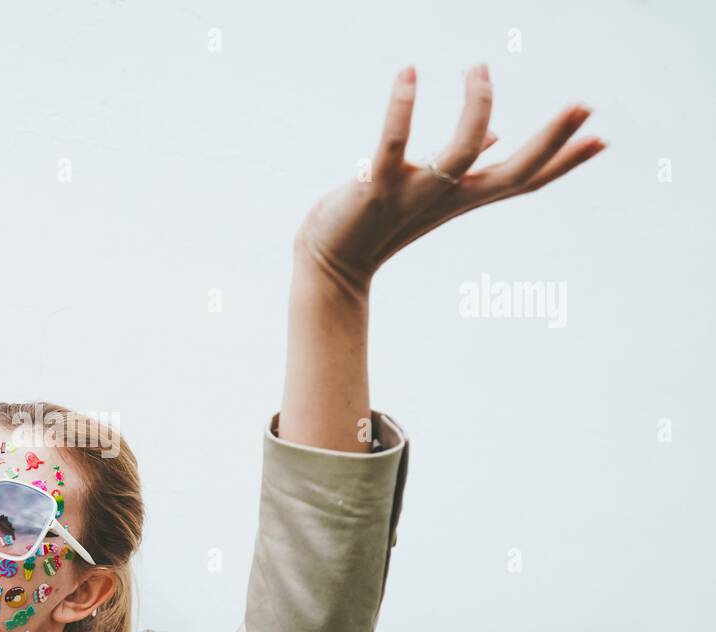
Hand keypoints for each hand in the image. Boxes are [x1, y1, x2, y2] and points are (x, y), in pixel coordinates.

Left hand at [294, 64, 605, 297]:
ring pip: (461, 154)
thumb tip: (499, 138)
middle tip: (585, 105)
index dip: (563, 162)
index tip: (602, 139)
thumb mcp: (431, 192)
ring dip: (477, 108)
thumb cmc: (380, 220)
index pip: (525, 180)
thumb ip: (466, 165)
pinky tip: (408, 72)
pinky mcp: (375, 188)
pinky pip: (392, 145)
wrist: (331, 261)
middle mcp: (447, 197)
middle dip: (551, 140)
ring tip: (477, 67)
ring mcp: (413, 194)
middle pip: (514, 172)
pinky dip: (401, 108)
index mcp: (464, 196)